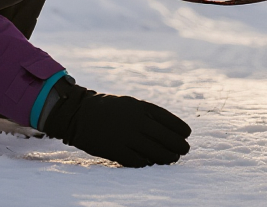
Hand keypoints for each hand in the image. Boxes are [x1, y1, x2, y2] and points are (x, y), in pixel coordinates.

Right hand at [41, 78, 191, 166]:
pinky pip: (138, 161)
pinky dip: (147, 162)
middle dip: (179, 146)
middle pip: (167, 139)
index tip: (186, 134)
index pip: (170, 121)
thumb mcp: (132, 104)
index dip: (181, 129)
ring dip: (167, 157)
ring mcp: (126, 137)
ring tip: (172, 158)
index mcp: (142, 108)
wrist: (79, 114)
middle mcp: (136, 122)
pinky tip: (150, 161)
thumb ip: (150, 115)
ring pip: (155, 153)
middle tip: (184, 150)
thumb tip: (172, 131)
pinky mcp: (115, 151)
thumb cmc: (110, 109)